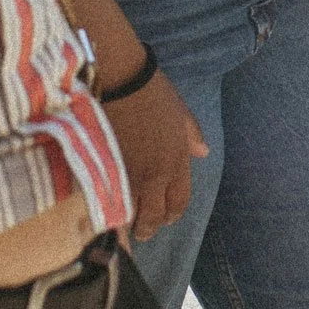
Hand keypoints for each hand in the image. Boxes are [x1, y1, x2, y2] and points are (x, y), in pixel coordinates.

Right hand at [101, 70, 207, 242]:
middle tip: (143, 231)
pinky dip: (109, 211)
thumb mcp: (180, 111)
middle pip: (155, 215)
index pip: (179, 201)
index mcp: (177, 161)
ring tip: (124, 227)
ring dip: (129, 224)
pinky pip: (109, 202)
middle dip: (150, 226)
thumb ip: (192, 136)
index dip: (172, 214)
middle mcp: (156, 175)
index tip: (167, 219)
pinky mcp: (105, 171)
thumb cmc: (151, 90)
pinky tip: (106, 213)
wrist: (119, 78)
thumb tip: (204, 153)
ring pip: (131, 214)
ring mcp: (129, 175)